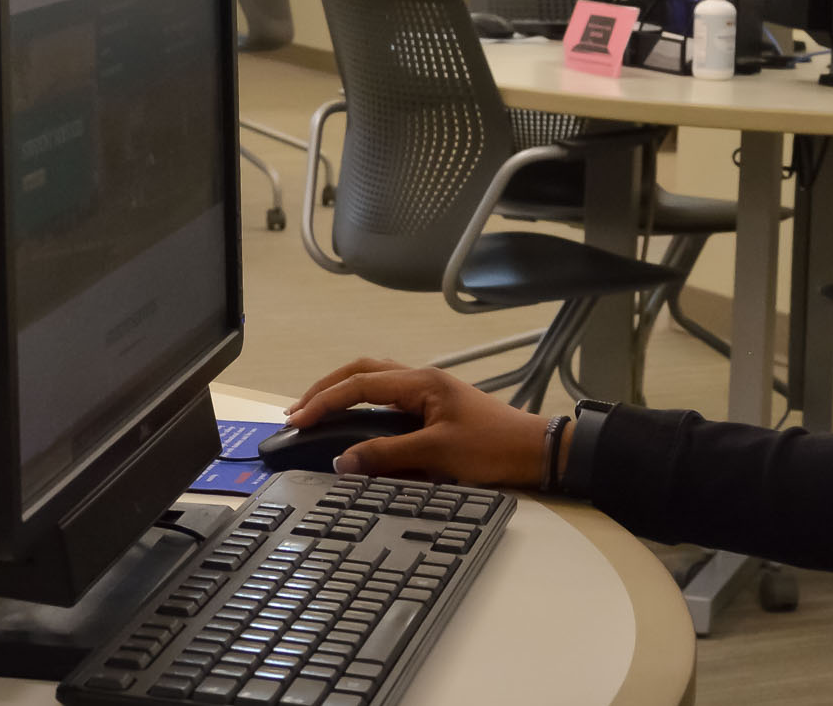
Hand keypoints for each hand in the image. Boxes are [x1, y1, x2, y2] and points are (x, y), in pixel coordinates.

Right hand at [287, 358, 554, 485]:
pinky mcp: (435, 406)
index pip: (359, 384)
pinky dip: (363, 403)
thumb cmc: (494, 448)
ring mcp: (429, 390)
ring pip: (374, 380)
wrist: (534, 450)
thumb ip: (388, 455)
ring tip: (317, 411)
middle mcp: (422, 379)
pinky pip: (388, 396)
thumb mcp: (438, 454)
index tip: (298, 419)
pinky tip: (355, 420)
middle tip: (298, 411)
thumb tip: (344, 460)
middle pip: (361, 371)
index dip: (324, 401)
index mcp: (420, 382)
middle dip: (326, 388)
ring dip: (343, 391)